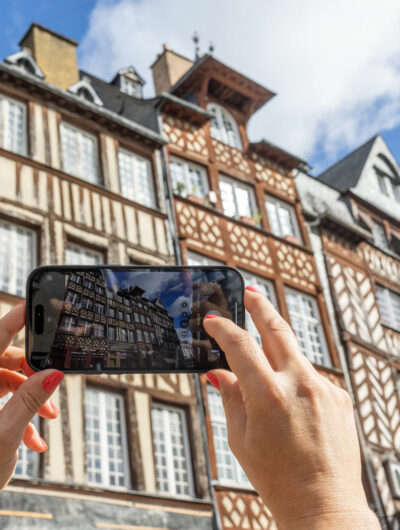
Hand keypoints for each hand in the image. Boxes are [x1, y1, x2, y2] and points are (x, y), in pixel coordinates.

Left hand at [0, 302, 63, 489]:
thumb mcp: (4, 435)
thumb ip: (28, 401)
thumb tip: (52, 374)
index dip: (19, 317)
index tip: (38, 302)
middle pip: (6, 359)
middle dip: (34, 371)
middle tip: (53, 383)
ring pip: (6, 381)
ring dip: (31, 397)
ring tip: (49, 418)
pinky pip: (1, 401)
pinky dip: (21, 414)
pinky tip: (35, 438)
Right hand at [204, 287, 378, 528]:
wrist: (324, 505)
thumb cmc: (277, 477)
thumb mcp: (241, 438)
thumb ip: (231, 397)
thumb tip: (218, 373)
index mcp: (269, 396)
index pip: (241, 346)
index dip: (223, 329)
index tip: (213, 321)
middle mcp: (300, 384)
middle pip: (278, 329)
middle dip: (261, 306)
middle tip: (250, 292)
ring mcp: (324, 388)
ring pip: (294, 355)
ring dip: (277, 352)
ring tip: (264, 367)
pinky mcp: (339, 396)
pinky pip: (310, 377)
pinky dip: (295, 380)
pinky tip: (291, 406)